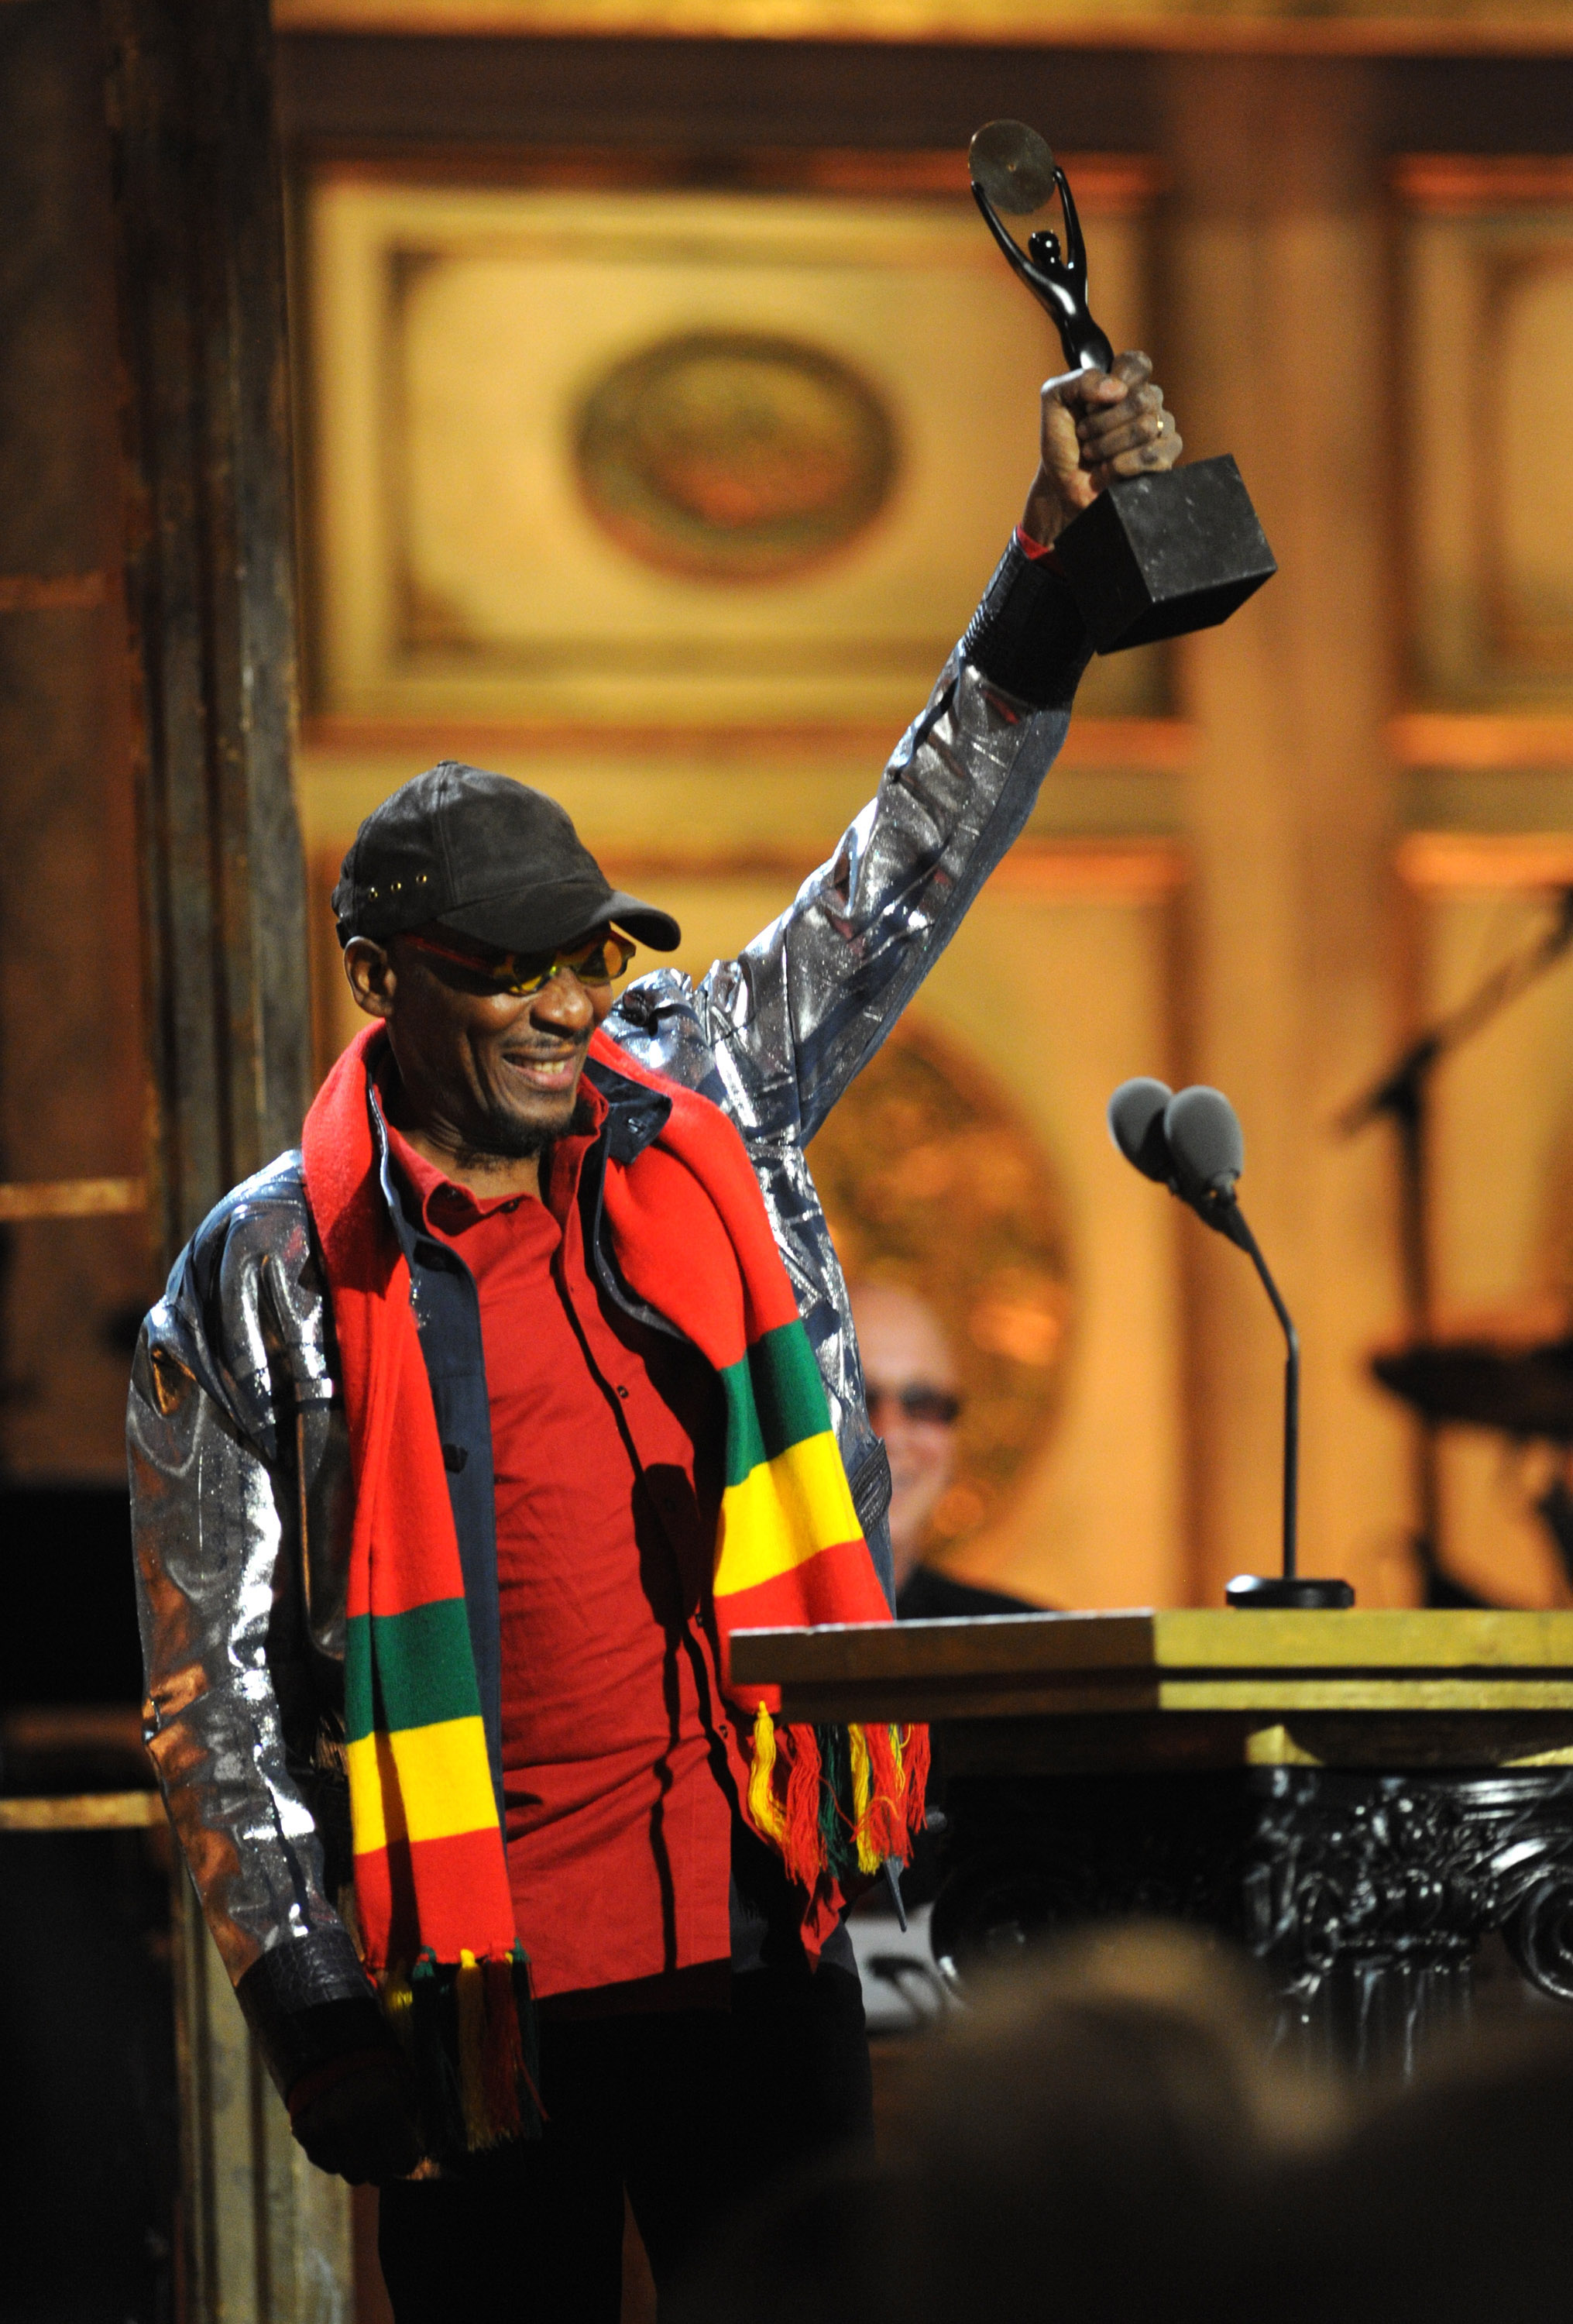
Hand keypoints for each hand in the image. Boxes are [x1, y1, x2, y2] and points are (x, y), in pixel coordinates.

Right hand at [289, 2051, 424, 2184]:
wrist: (332, 2043)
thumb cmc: (379, 2066)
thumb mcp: (406, 2084)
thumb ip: (411, 2120)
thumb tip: (416, 2155)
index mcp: (383, 2105)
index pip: (404, 2163)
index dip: (409, 2159)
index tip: (409, 2152)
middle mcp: (352, 2119)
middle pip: (377, 2176)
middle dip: (387, 2166)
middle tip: (389, 2152)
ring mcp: (325, 2127)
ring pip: (352, 2175)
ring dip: (363, 2163)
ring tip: (367, 2139)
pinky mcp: (304, 2131)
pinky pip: (328, 2164)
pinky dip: (338, 2156)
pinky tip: (344, 2133)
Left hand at [1021, 351, 1181, 545]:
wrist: (1059, 485)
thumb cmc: (1061, 442)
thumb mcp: (1055, 400)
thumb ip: (1080, 381)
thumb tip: (1118, 389)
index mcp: (1124, 383)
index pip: (1139, 365)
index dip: (1117, 380)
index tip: (1092, 401)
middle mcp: (1146, 403)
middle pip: (1141, 399)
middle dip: (1103, 422)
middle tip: (1084, 434)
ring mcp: (1159, 431)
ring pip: (1147, 427)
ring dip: (1108, 445)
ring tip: (1092, 454)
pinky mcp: (1163, 460)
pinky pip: (1153, 455)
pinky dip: (1122, 465)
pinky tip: (1107, 469)